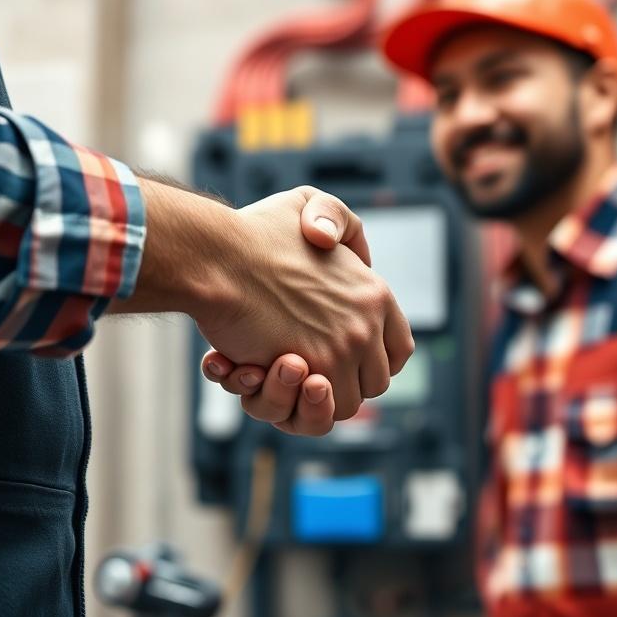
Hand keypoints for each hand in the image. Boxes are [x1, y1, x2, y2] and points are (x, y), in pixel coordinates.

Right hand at [193, 186, 411, 419]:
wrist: (219, 257)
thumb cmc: (252, 232)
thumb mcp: (306, 204)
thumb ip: (336, 221)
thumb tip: (358, 256)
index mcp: (373, 293)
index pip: (398, 351)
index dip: (374, 362)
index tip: (345, 361)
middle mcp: (366, 325)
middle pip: (373, 383)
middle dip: (340, 384)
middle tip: (301, 370)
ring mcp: (343, 351)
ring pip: (344, 403)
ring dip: (310, 400)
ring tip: (275, 372)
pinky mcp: (312, 373)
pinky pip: (313, 412)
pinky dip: (287, 404)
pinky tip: (257, 373)